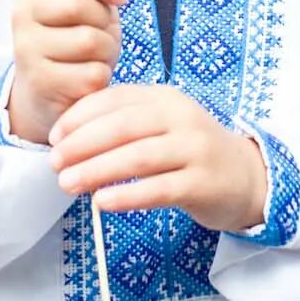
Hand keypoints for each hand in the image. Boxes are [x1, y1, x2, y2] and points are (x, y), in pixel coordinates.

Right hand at [7, 0, 126, 144]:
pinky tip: (88, 78)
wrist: (47, 92)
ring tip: (96, 56)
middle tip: (103, 32)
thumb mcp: (86, 3)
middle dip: (103, 19)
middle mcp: (22, 14)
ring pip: (88, 41)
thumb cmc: (72, 39)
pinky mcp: (40, 82)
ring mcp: (27, 50)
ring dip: (106, 51)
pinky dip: (101, 77)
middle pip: (77, 3)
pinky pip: (91, 74)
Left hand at [48, 84, 267, 233]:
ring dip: (97, 170)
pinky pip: (159, 188)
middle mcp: (181, 118)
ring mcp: (194, 149)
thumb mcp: (161, 124)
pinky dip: (127, 195)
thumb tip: (69, 137)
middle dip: (82, 144)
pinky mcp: (202, 183)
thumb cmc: (190, 150)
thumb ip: (124, 123)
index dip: (79, 117)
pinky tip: (102, 203)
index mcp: (164, 98)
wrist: (246, 176)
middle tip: (54, 163)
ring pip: (138, 157)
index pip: (114, 99)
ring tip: (68, 184)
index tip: (53, 137)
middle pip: (123, 126)